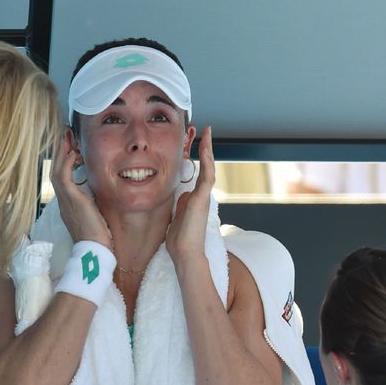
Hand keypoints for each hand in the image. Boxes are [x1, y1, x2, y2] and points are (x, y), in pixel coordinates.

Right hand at [50, 131, 111, 248]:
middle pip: (55, 171)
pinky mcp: (71, 199)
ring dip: (61, 153)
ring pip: (56, 171)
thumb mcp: (96, 215)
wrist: (95, 251)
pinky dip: (66, 163)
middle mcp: (63, 201)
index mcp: (68, 205)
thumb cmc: (99, 237)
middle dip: (60, 152)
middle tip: (65, 135)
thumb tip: (101, 192)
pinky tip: (74, 153)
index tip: (72, 148)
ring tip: (67, 138)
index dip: (65, 162)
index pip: (62, 178)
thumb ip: (95, 202)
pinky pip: (63, 176)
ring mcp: (65, 200)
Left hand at [166, 126, 214, 263]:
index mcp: (194, 198)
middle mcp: (201, 195)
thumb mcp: (176, 216)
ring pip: (209, 168)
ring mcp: (203, 196)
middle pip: (205, 166)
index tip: (194, 143)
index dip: (197, 157)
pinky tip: (206, 149)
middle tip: (204, 131)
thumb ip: (179, 204)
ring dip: (208, 150)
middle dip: (204, 148)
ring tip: (207, 133)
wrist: (185, 253)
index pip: (197, 172)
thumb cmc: (179, 239)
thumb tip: (180, 195)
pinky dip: (207, 162)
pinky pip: (207, 176)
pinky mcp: (202, 199)